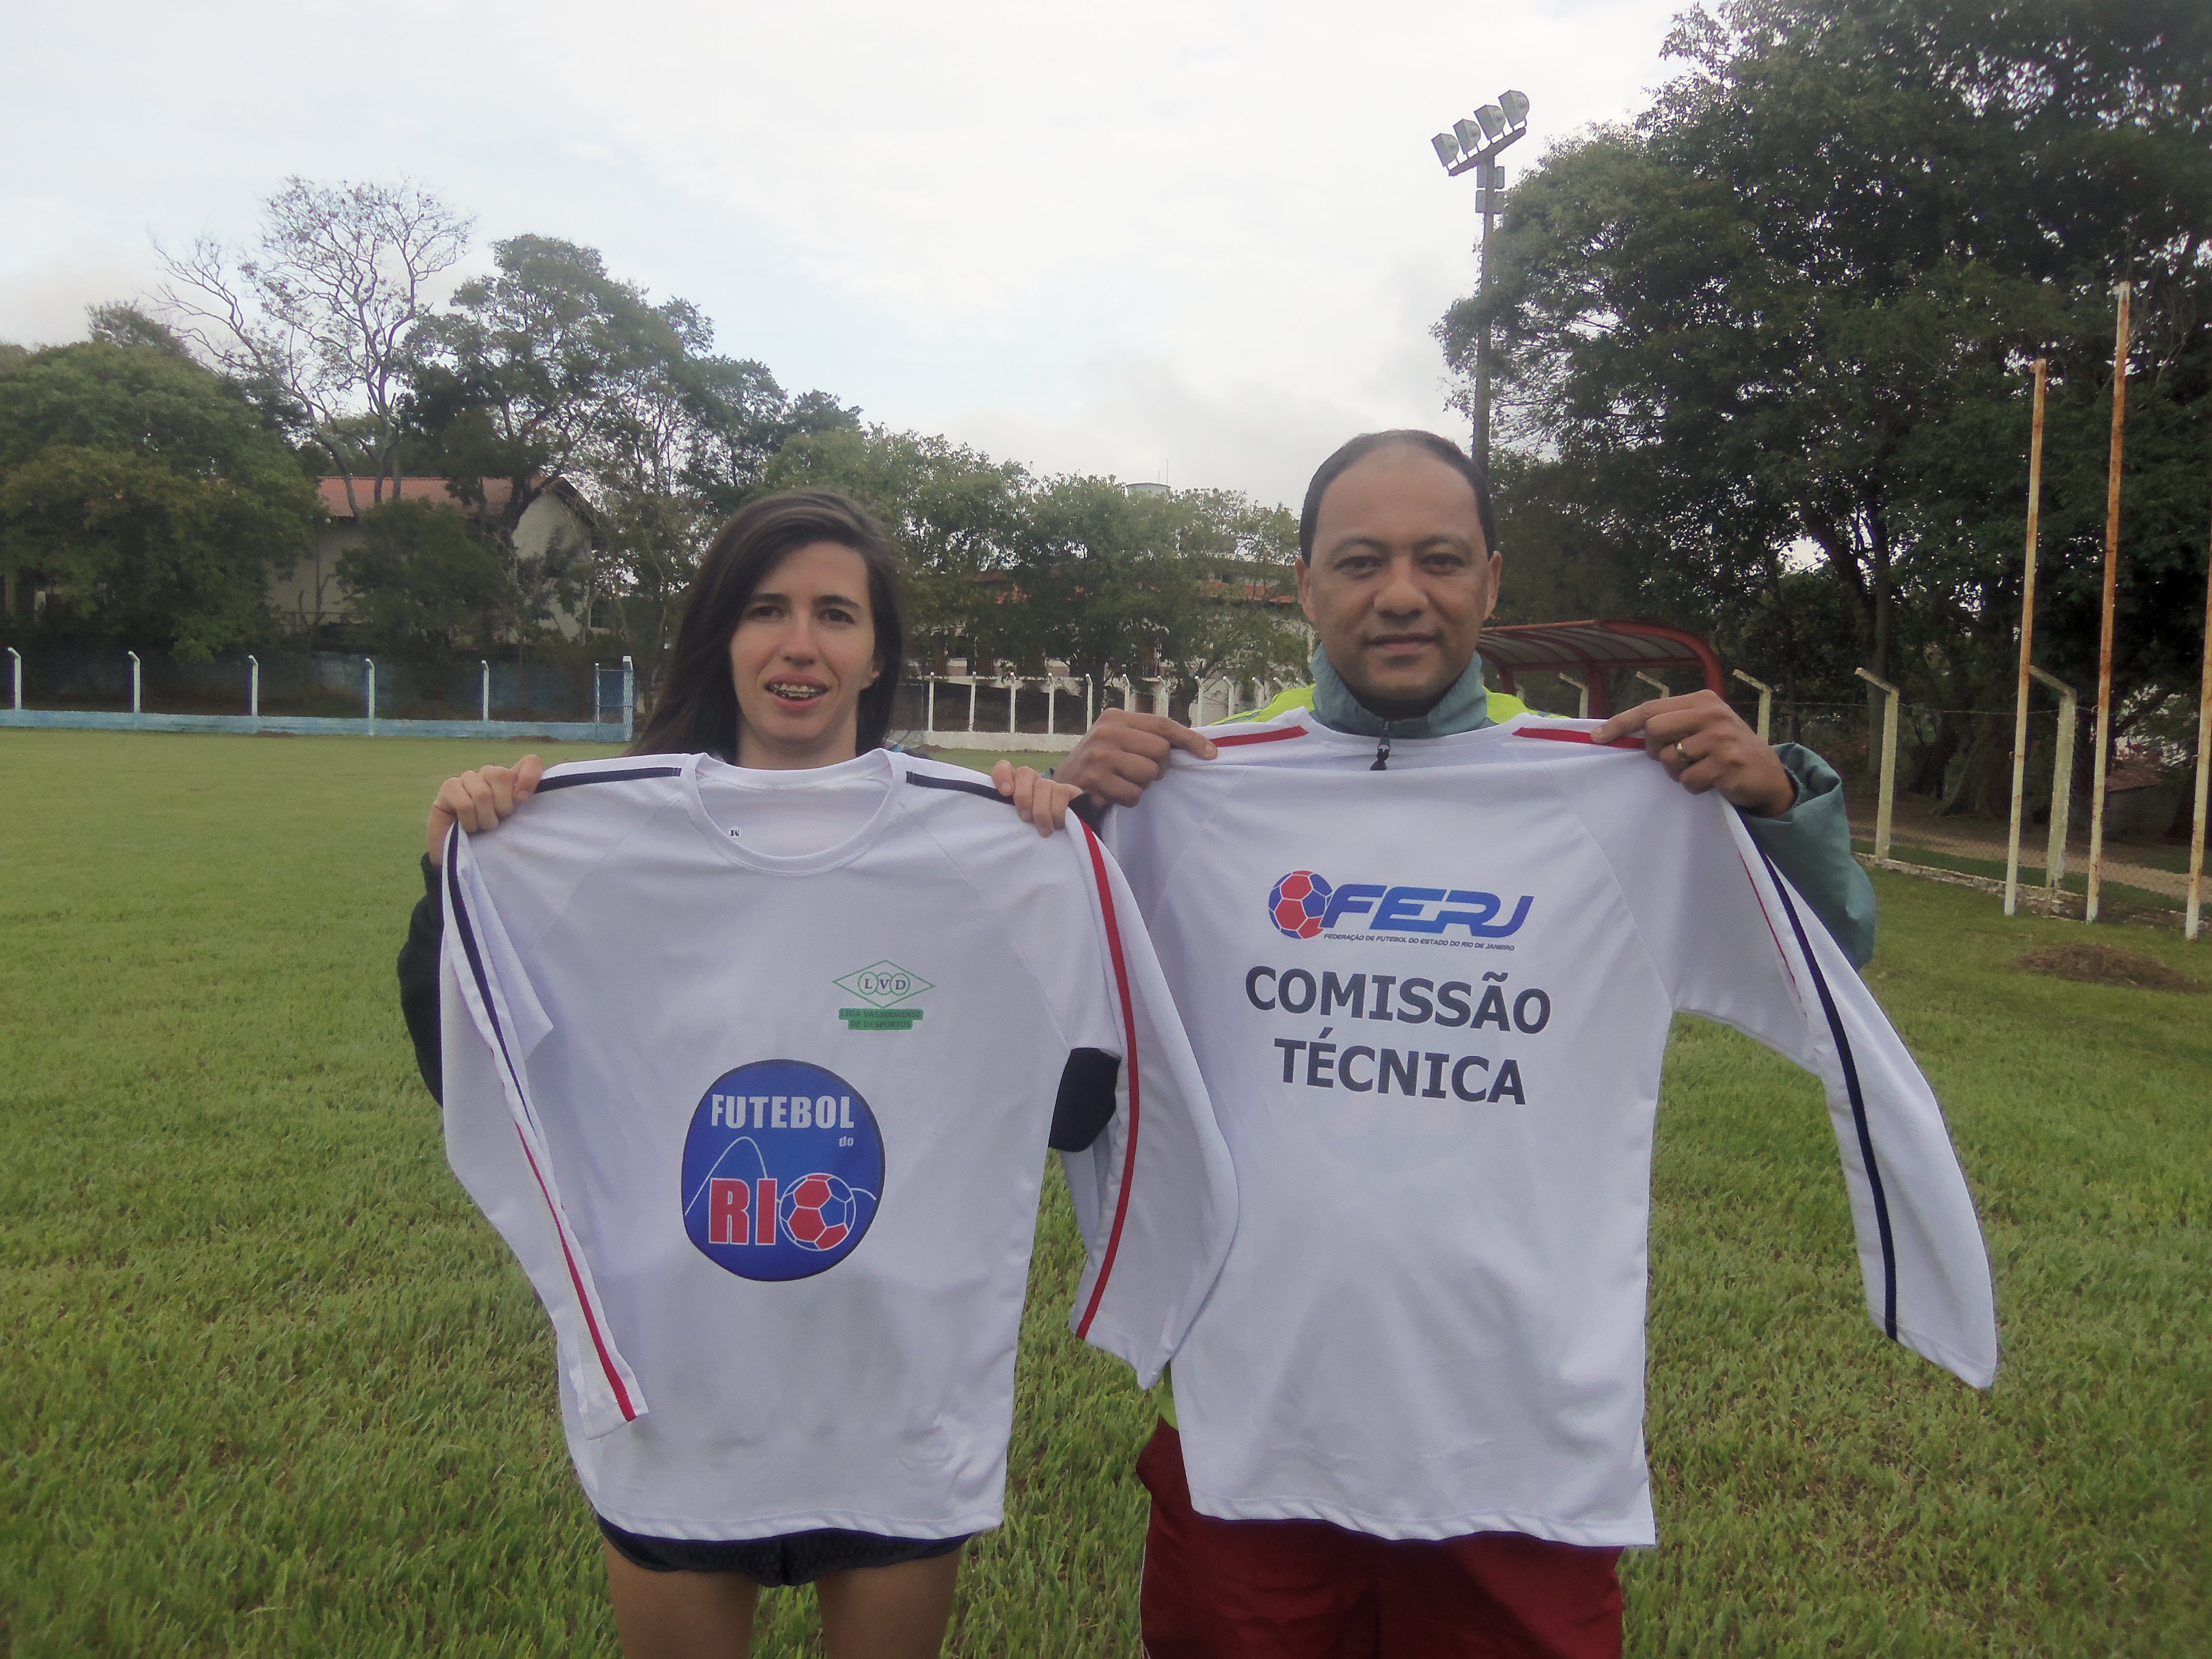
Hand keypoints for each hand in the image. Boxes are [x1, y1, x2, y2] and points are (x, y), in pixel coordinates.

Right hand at [426, 754, 544, 862]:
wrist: (459, 853)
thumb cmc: (491, 838)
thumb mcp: (515, 824)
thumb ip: (523, 806)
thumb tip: (524, 795)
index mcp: (512, 780)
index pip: (530, 761)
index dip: (530, 776)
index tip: (523, 799)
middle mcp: (490, 774)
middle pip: (502, 775)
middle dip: (503, 806)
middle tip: (498, 822)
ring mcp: (468, 778)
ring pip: (483, 793)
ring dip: (485, 819)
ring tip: (482, 827)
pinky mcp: (449, 786)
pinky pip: (464, 804)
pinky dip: (469, 821)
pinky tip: (467, 826)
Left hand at [990, 762, 1085, 836]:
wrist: (1068, 831)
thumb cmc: (1034, 829)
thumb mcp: (1016, 822)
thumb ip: (1006, 814)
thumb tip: (992, 818)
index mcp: (1015, 786)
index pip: (1004, 767)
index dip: (1002, 776)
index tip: (1005, 793)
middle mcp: (1032, 781)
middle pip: (1024, 772)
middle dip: (1024, 797)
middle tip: (1026, 818)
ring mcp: (1051, 784)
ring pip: (1043, 784)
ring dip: (1041, 811)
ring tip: (1043, 830)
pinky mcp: (1068, 790)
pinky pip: (1061, 792)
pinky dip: (1056, 812)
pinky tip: (1057, 825)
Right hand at [1051, 709, 1218, 810]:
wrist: (1060, 788)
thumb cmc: (1098, 765)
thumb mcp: (1119, 742)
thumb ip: (1147, 738)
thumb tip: (1197, 745)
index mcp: (1115, 717)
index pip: (1163, 725)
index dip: (1190, 740)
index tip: (1211, 753)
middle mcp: (1107, 732)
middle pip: (1161, 752)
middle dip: (1158, 768)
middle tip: (1142, 773)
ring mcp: (1100, 755)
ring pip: (1149, 774)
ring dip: (1142, 785)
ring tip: (1123, 782)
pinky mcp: (1096, 780)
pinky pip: (1134, 795)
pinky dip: (1129, 800)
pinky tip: (1113, 794)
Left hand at [1593, 692, 1794, 816]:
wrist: (1769, 774)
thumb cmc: (1727, 749)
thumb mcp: (1704, 726)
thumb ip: (1672, 723)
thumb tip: (1624, 733)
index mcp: (1702, 700)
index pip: (1650, 708)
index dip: (1620, 723)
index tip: (1596, 738)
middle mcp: (1712, 714)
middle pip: (1654, 730)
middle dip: (1654, 750)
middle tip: (1672, 758)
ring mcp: (1720, 739)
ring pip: (1669, 759)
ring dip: (1677, 772)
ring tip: (1698, 769)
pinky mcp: (1727, 764)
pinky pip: (1688, 781)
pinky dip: (1693, 787)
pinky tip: (1711, 781)